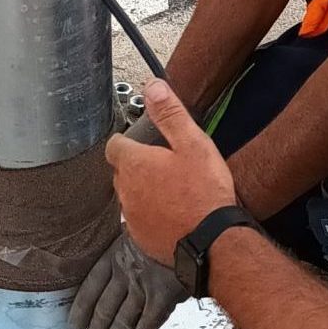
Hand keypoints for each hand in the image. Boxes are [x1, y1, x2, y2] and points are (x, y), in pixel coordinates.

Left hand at [68, 231, 185, 328]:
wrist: (193, 224)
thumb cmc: (168, 222)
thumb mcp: (140, 225)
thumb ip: (130, 241)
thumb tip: (126, 250)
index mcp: (117, 253)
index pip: (91, 285)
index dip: (81, 307)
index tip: (74, 324)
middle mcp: (126, 273)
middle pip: (104, 309)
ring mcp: (144, 288)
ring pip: (121, 323)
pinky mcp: (163, 300)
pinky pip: (144, 328)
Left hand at [106, 78, 237, 265]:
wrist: (213, 241)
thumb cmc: (204, 192)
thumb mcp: (193, 144)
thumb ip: (170, 114)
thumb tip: (153, 87)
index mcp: (134, 163)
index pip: (114, 145)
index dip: (128, 141)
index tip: (143, 141)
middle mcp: (125, 190)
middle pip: (122, 171)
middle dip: (138, 165)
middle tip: (165, 165)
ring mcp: (131, 216)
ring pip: (130, 196)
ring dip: (144, 191)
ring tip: (172, 190)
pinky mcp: (140, 237)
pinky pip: (139, 219)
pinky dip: (151, 214)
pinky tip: (172, 213)